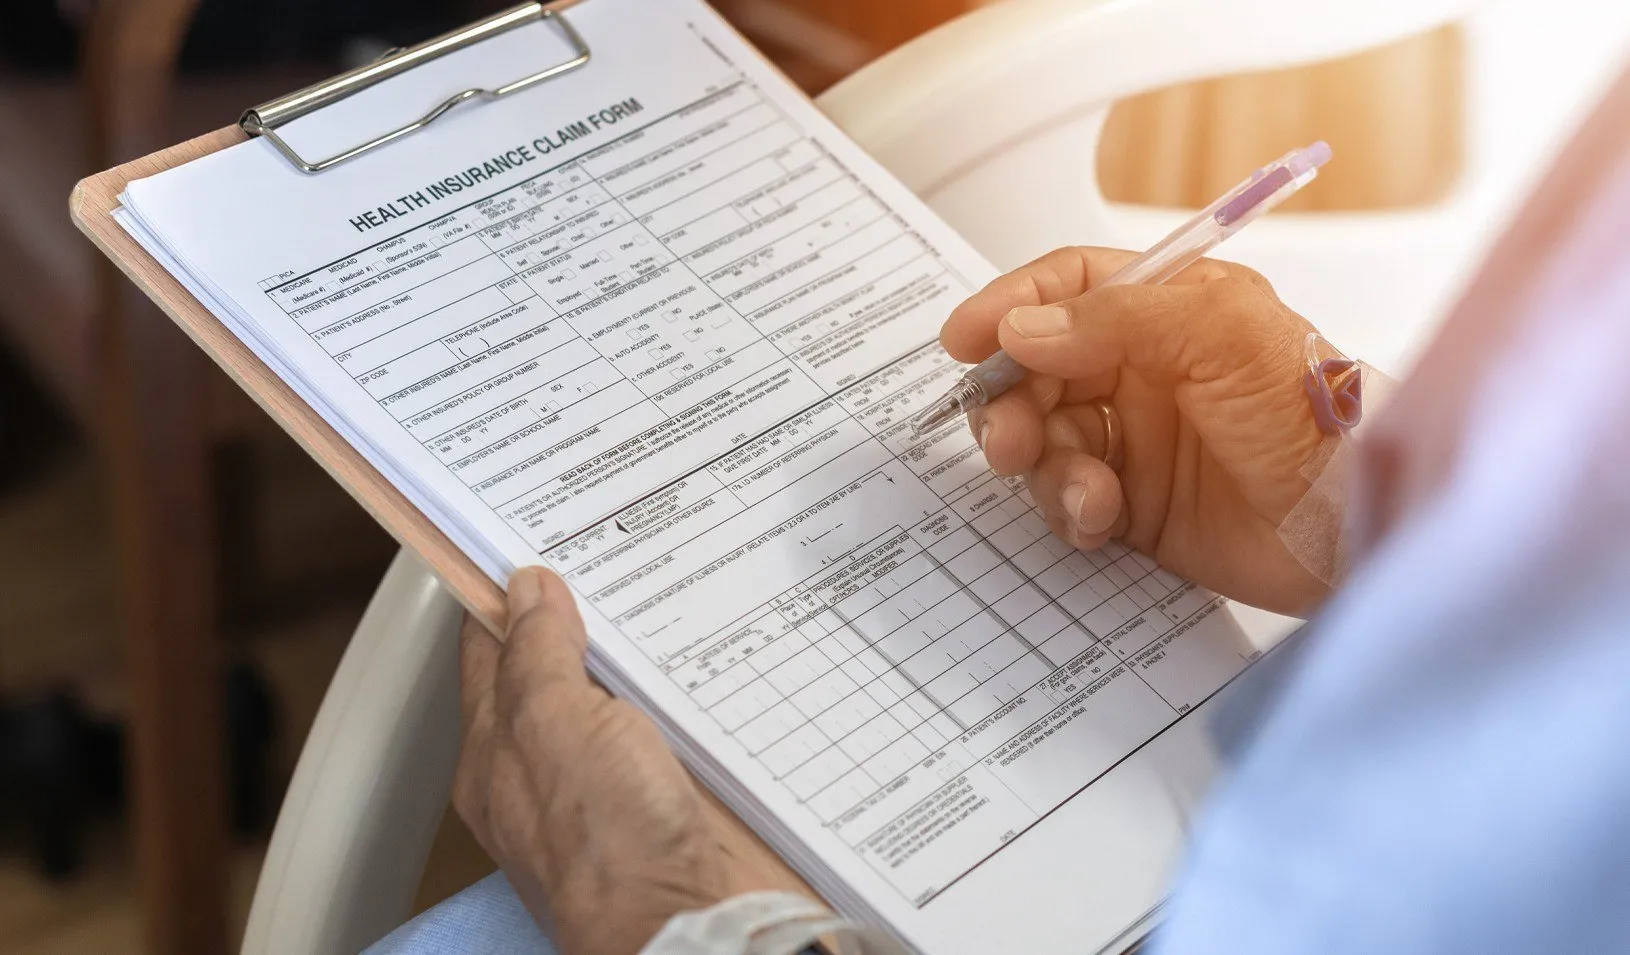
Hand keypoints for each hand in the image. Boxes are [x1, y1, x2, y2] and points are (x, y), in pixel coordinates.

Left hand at [455, 567, 807, 954]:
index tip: (528, 540)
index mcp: (499, 753)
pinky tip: (705, 671)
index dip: (504, 593)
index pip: (489, 651)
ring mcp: (609, 787)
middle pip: (556, 671)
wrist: (686, 924)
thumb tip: (526, 591)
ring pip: (616, 699)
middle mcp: (549, 770)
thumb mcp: (555, 726)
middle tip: (606, 553)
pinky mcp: (665, 801)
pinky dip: (683, 697)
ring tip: (663, 595)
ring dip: (639, 655)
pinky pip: (668, 731)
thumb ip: (538, 657)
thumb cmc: (607, 850)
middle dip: (578, 615)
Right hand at [942, 247, 1329, 614]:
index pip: (1069, 290)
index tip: (965, 340)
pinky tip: (1101, 516)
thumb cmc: (1317, 420)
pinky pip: (1069, 500)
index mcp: (1171, 310)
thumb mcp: (1224, 336)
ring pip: (1046, 439)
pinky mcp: (1138, 507)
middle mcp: (1148, 370)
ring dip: (1044, 464)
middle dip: (1012, 400)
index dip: (1011, 308)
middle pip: (1040, 369)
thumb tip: (1024, 327)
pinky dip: (1071, 509)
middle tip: (1005, 436)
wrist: (1354, 528)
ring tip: (1081, 487)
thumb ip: (1117, 318)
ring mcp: (1140, 440)